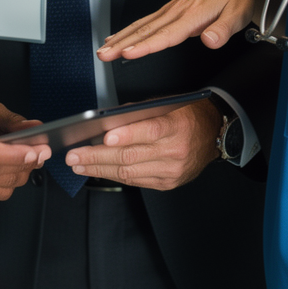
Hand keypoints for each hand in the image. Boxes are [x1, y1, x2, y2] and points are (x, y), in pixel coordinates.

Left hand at [64, 98, 222, 189]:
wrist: (213, 135)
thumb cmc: (185, 115)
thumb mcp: (165, 105)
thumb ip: (137, 113)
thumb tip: (105, 121)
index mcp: (177, 126)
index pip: (150, 131)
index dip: (126, 135)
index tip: (104, 137)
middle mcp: (175, 151)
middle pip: (131, 156)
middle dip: (97, 156)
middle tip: (74, 155)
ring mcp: (171, 171)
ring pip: (129, 172)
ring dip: (99, 169)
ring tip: (78, 165)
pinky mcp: (167, 183)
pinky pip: (136, 181)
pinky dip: (113, 175)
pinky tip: (97, 170)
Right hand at [96, 0, 273, 61]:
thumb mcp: (239, 13)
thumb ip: (224, 29)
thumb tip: (210, 41)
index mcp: (193, 15)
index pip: (165, 35)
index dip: (145, 46)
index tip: (128, 53)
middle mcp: (178, 11)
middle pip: (145, 30)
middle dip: (122, 44)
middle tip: (103, 55)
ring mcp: (172, 9)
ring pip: (142, 25)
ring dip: (121, 38)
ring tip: (103, 50)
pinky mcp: (171, 9)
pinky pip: (146, 21)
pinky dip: (129, 29)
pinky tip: (118, 37)